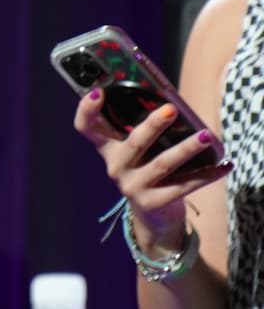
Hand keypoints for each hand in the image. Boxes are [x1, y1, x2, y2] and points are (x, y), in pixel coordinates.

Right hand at [72, 89, 230, 252]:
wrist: (153, 219)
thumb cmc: (147, 173)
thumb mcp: (136, 154)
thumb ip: (140, 132)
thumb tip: (169, 103)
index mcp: (108, 150)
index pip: (86, 127)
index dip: (87, 109)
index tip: (99, 91)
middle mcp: (116, 167)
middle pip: (133, 143)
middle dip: (152, 125)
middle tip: (171, 109)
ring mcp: (133, 186)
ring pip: (162, 164)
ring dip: (186, 149)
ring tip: (205, 136)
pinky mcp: (153, 203)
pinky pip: (184, 186)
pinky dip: (207, 175)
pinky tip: (224, 165)